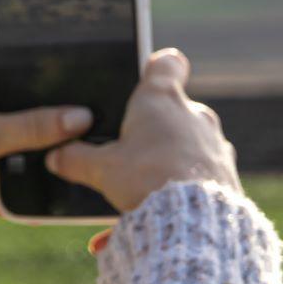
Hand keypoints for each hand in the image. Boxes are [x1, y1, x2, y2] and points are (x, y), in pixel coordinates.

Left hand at [0, 47, 95, 229]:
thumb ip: (32, 127)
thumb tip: (80, 116)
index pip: (10, 66)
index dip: (40, 78)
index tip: (79, 92)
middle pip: (5, 112)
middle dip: (33, 131)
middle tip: (77, 143)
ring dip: (13, 167)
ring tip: (55, 178)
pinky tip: (21, 212)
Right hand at [43, 47, 241, 250]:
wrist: (192, 220)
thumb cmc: (146, 179)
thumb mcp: (101, 169)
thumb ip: (76, 159)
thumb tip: (56, 156)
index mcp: (161, 99)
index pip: (167, 63)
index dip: (157, 67)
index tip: (148, 76)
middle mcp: (194, 114)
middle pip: (174, 110)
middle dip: (155, 129)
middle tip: (132, 151)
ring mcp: (215, 143)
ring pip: (191, 142)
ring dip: (172, 158)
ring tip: (147, 187)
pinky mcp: (227, 173)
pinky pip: (201, 173)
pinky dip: (184, 186)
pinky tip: (163, 210)